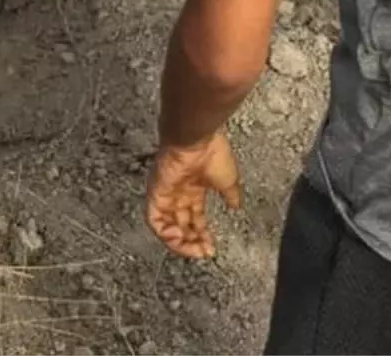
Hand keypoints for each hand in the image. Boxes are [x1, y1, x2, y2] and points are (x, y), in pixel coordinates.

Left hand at [145, 132, 242, 259]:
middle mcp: (178, 192)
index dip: (202, 236)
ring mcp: (166, 191)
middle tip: (202, 252)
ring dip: (178, 242)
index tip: (211, 248)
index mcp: (194, 188)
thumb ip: (230, 196)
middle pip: (180, 224)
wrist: (197, 138)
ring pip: (165, 225)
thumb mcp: (228, 181)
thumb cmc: (212, 152)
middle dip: (191, 243)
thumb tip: (236, 207)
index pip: (194, 218)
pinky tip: (179, 238)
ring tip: (192, 249)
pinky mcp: (156, 191)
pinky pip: (154, 218)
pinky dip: (165, 233)